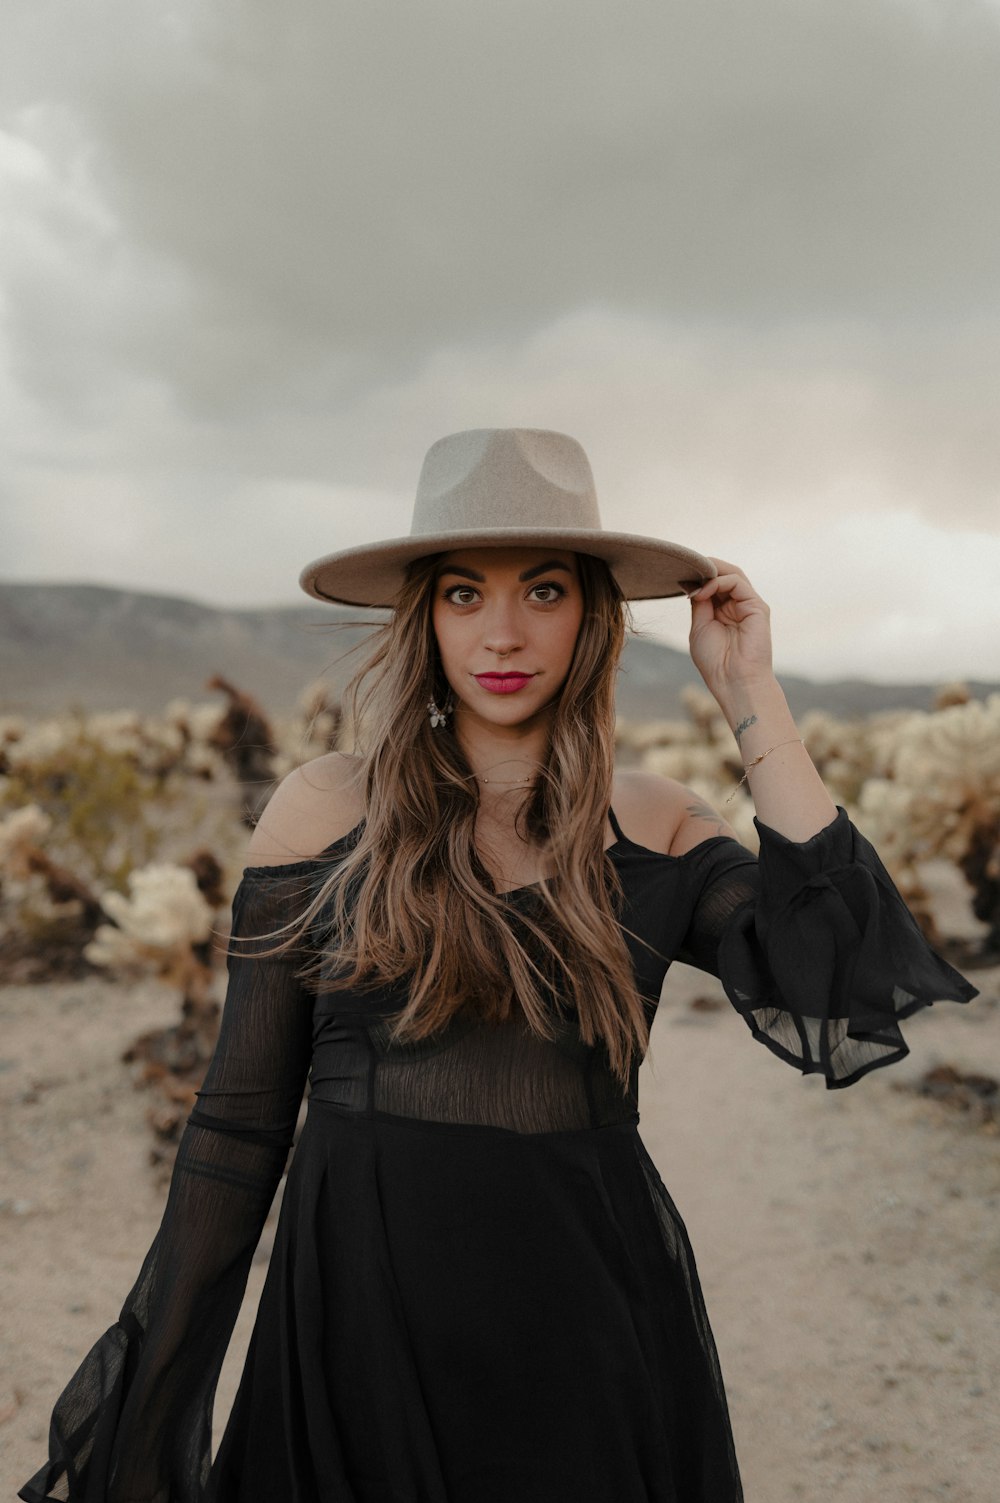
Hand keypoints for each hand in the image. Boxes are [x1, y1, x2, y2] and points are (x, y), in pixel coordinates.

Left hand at [686, 558, 774, 696]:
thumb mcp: (700, 626)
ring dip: (711, 572)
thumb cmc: (716, 661)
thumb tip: (692, 582)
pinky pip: (737, 582)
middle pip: (724, 574)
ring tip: (694, 578)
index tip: (678, 576)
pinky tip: (703, 591)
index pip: (713, 583)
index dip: (697, 576)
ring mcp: (749, 604)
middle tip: (685, 567)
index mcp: (724, 611)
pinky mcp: (757, 606)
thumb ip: (700, 603)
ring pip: (732, 573)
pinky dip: (719, 582)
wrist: (734, 681)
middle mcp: (738, 605)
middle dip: (704, 568)